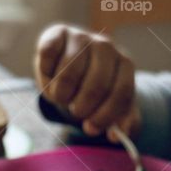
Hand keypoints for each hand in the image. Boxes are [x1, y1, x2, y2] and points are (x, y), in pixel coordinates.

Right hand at [34, 24, 139, 138]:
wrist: (72, 64)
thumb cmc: (93, 89)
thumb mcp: (111, 106)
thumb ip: (121, 123)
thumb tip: (115, 137)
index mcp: (124, 64)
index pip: (121, 92)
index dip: (105, 116)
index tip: (91, 128)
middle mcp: (105, 46)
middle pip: (96, 85)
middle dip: (82, 108)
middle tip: (75, 112)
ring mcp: (81, 37)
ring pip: (68, 74)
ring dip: (60, 94)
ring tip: (62, 96)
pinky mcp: (57, 33)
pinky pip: (48, 56)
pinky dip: (46, 74)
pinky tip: (51, 78)